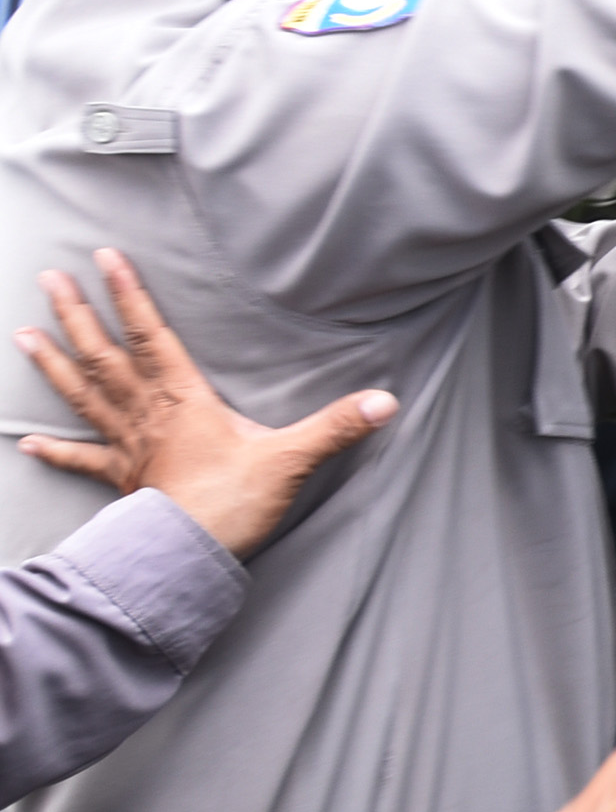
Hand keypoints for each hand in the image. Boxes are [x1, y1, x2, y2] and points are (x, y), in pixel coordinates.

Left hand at [16, 251, 394, 558]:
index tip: (105, 258)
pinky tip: (26, 443)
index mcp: (183, 399)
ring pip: (83, 395)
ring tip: (25, 334)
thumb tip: (384, 402)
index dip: (129, 295)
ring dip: (52, 363)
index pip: (150, 336)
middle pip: (103, 355)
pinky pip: (82, 459)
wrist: (190, 553)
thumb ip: (335, 426)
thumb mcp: (291, 458)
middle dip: (76, 314)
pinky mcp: (121, 479)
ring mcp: (128, 446)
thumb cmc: (232, 502)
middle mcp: (147, 414)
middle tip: (49, 279)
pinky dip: (54, 450)